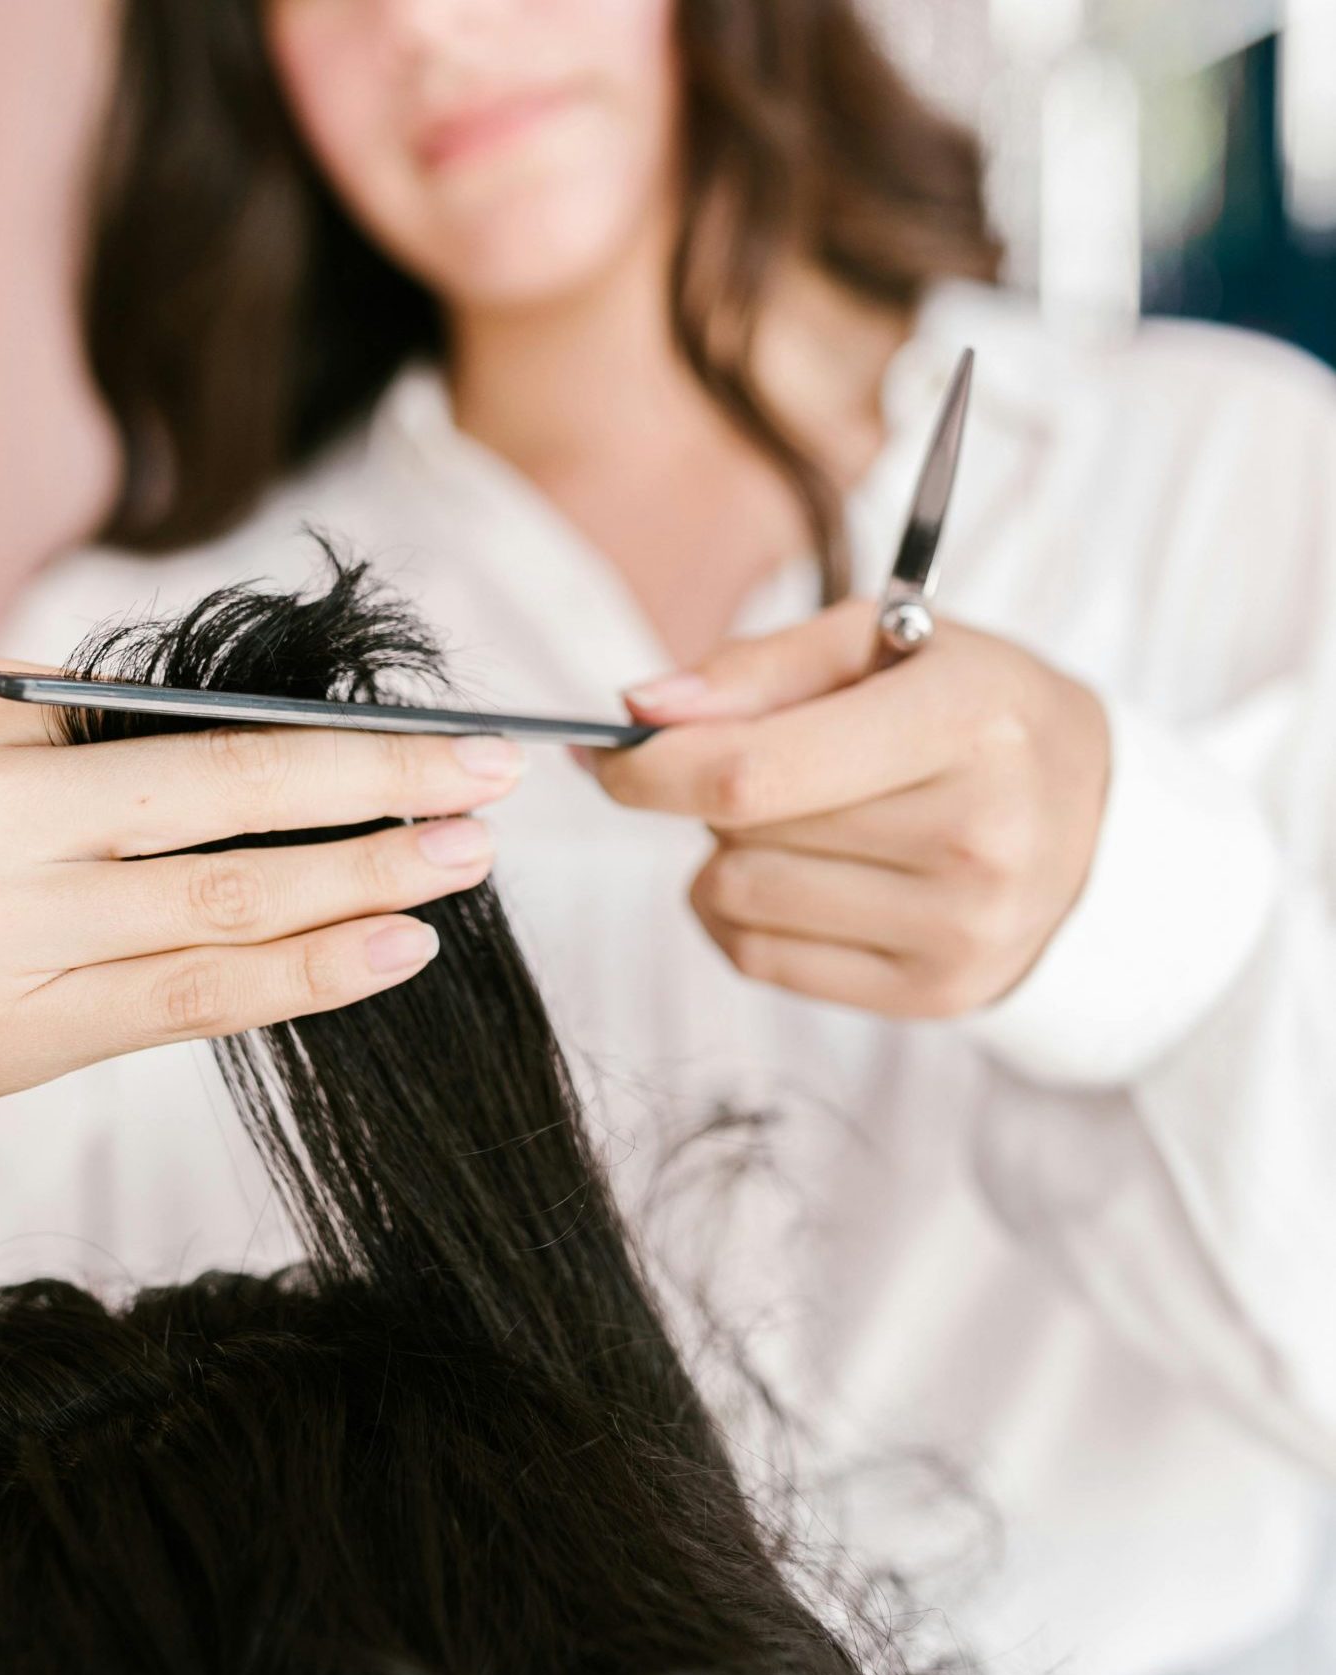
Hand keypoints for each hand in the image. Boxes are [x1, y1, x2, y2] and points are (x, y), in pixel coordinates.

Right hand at [0, 657, 520, 1147]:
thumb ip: (72, 739)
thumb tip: (258, 741)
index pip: (189, 723)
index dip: (330, 733)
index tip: (437, 732)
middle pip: (228, 794)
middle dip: (380, 784)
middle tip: (496, 777)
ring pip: (224, 901)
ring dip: (364, 877)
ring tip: (465, 859)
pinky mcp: (5, 1040)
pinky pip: (186, 1000)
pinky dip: (301, 974)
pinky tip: (391, 951)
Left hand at [584, 599, 1110, 1017]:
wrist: (1101, 823)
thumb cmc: (973, 713)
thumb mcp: (885, 646)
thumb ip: (756, 669)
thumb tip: (641, 710)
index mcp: (968, 721)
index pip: (753, 773)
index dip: (651, 768)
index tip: (605, 753)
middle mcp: (978, 837)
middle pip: (738, 834)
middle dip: (707, 792)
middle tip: (762, 764)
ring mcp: (964, 931)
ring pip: (736, 899)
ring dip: (725, 855)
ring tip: (796, 819)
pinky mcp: (939, 996)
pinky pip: (760, 962)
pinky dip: (740, 916)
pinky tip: (796, 877)